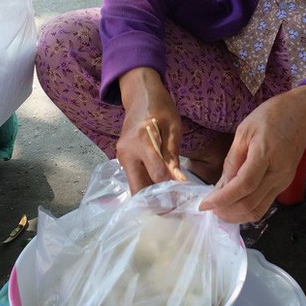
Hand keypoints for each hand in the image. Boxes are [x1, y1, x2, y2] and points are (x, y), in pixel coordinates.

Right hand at [116, 67, 186, 193]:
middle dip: (156, 202)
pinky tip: (161, 192)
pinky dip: (146, 187)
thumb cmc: (160, 107)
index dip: (171, 188)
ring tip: (171, 203)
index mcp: (141, 140)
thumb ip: (173, 155)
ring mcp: (121, 157)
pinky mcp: (122, 160)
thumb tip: (179, 182)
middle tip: (175, 210)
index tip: (184, 198)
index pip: (156, 174)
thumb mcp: (173, 127)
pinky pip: (134, 179)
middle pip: (139, 188)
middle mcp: (126, 152)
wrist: (140, 95)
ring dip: (151, 197)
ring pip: (135, 187)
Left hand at [199, 85, 305, 223]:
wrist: (302, 114)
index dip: (222, 199)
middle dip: (226, 212)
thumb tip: (221, 186)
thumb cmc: (271, 116)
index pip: (243, 186)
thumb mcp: (245, 130)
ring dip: (236, 216)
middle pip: (250, 204)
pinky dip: (247, 209)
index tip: (204, 204)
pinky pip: (264, 204)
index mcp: (266, 154)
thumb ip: (233, 159)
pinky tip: (234, 203)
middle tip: (209, 208)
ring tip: (219, 210)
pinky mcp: (284, 184)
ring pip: (258, 211)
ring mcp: (283, 181)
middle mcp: (278, 173)